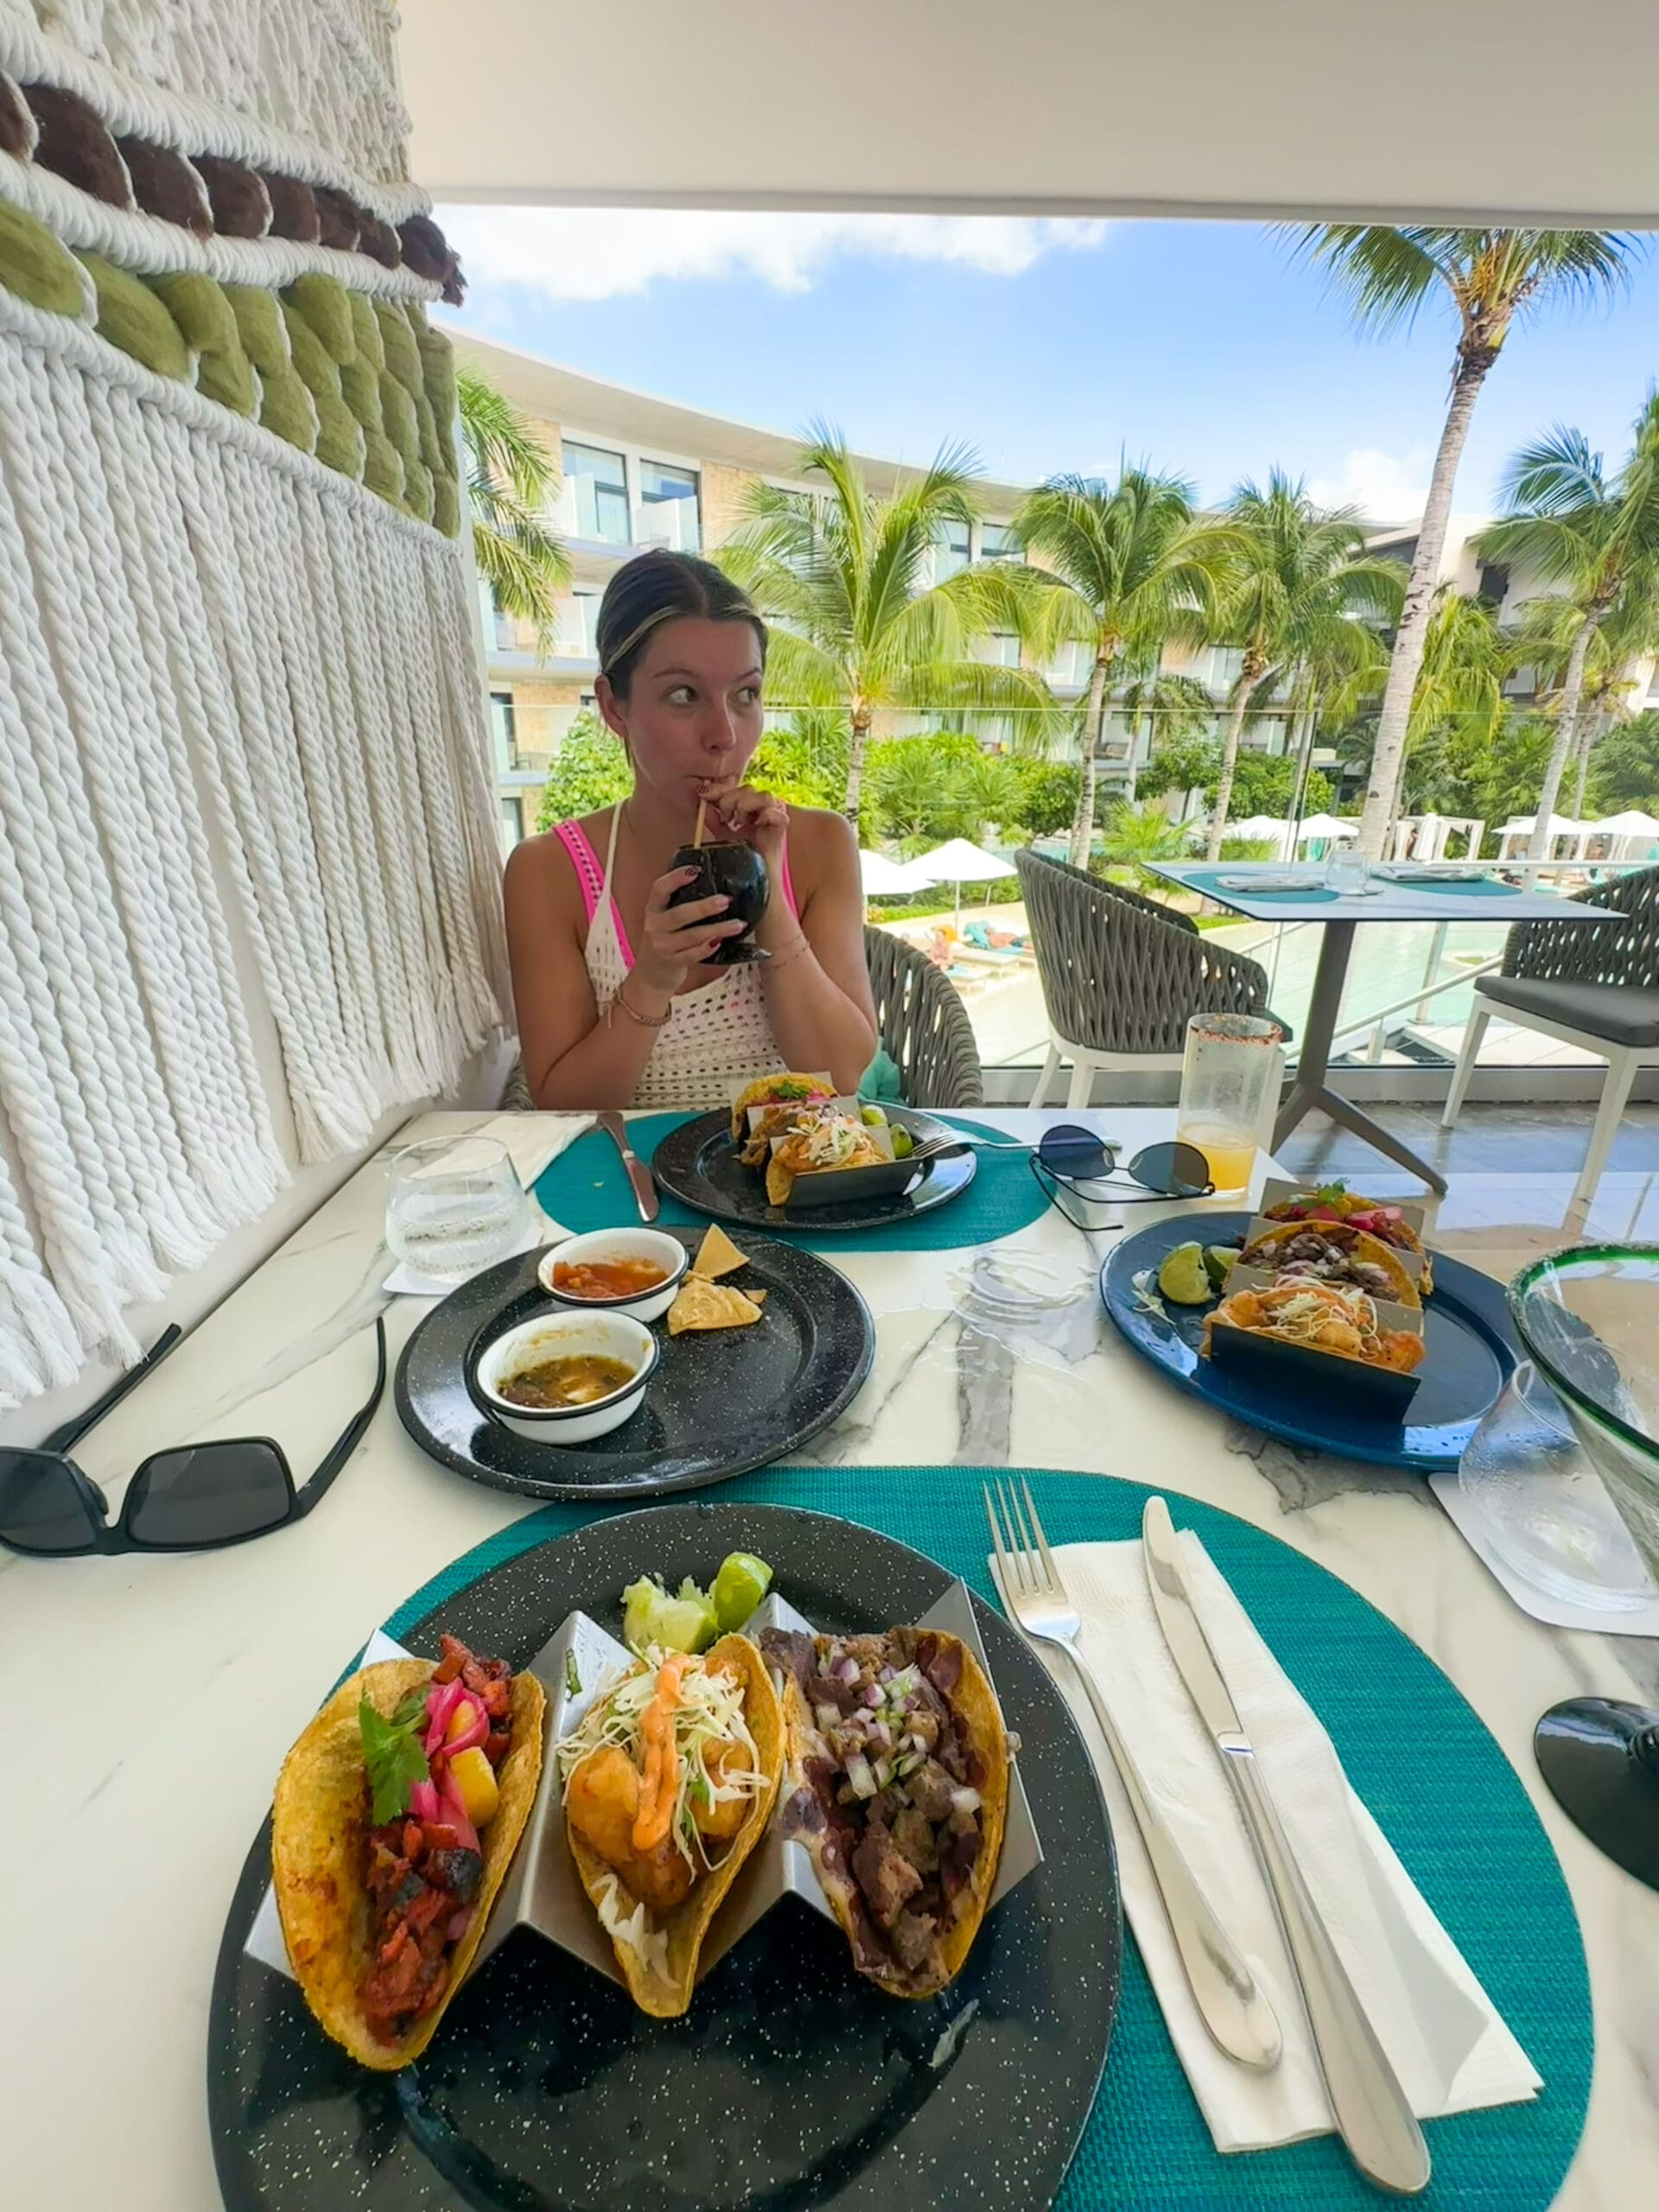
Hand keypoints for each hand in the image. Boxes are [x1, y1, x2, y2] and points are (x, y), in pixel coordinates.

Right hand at [632, 866, 746, 995]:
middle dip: (704, 907)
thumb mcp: (664, 919)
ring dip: (717, 929)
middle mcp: (654, 926)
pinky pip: (693, 955)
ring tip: (738, 924)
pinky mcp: (671, 963)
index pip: (659, 889)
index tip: (695, 870)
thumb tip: (714, 884)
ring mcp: (662, 946)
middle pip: (679, 914)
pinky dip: (708, 948)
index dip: (675, 878)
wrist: (650, 975)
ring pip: (692, 936)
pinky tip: (722, 941)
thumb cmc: (665, 940)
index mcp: (653, 909)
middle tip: (726, 900)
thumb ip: (680, 904)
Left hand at [700, 780, 788, 871]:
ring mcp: (775, 817)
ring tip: (737, 822)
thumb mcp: (722, 836)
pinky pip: (776, 813)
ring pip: (764, 796)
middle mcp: (764, 809)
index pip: (736, 788)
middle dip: (730, 799)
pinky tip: (753, 826)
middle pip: (749, 788)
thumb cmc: (741, 860)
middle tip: (725, 817)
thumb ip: (714, 819)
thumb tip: (703, 802)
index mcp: (750, 808)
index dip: (720, 788)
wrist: (752, 883)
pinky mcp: (783, 828)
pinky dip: (764, 816)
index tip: (703, 793)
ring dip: (746, 805)